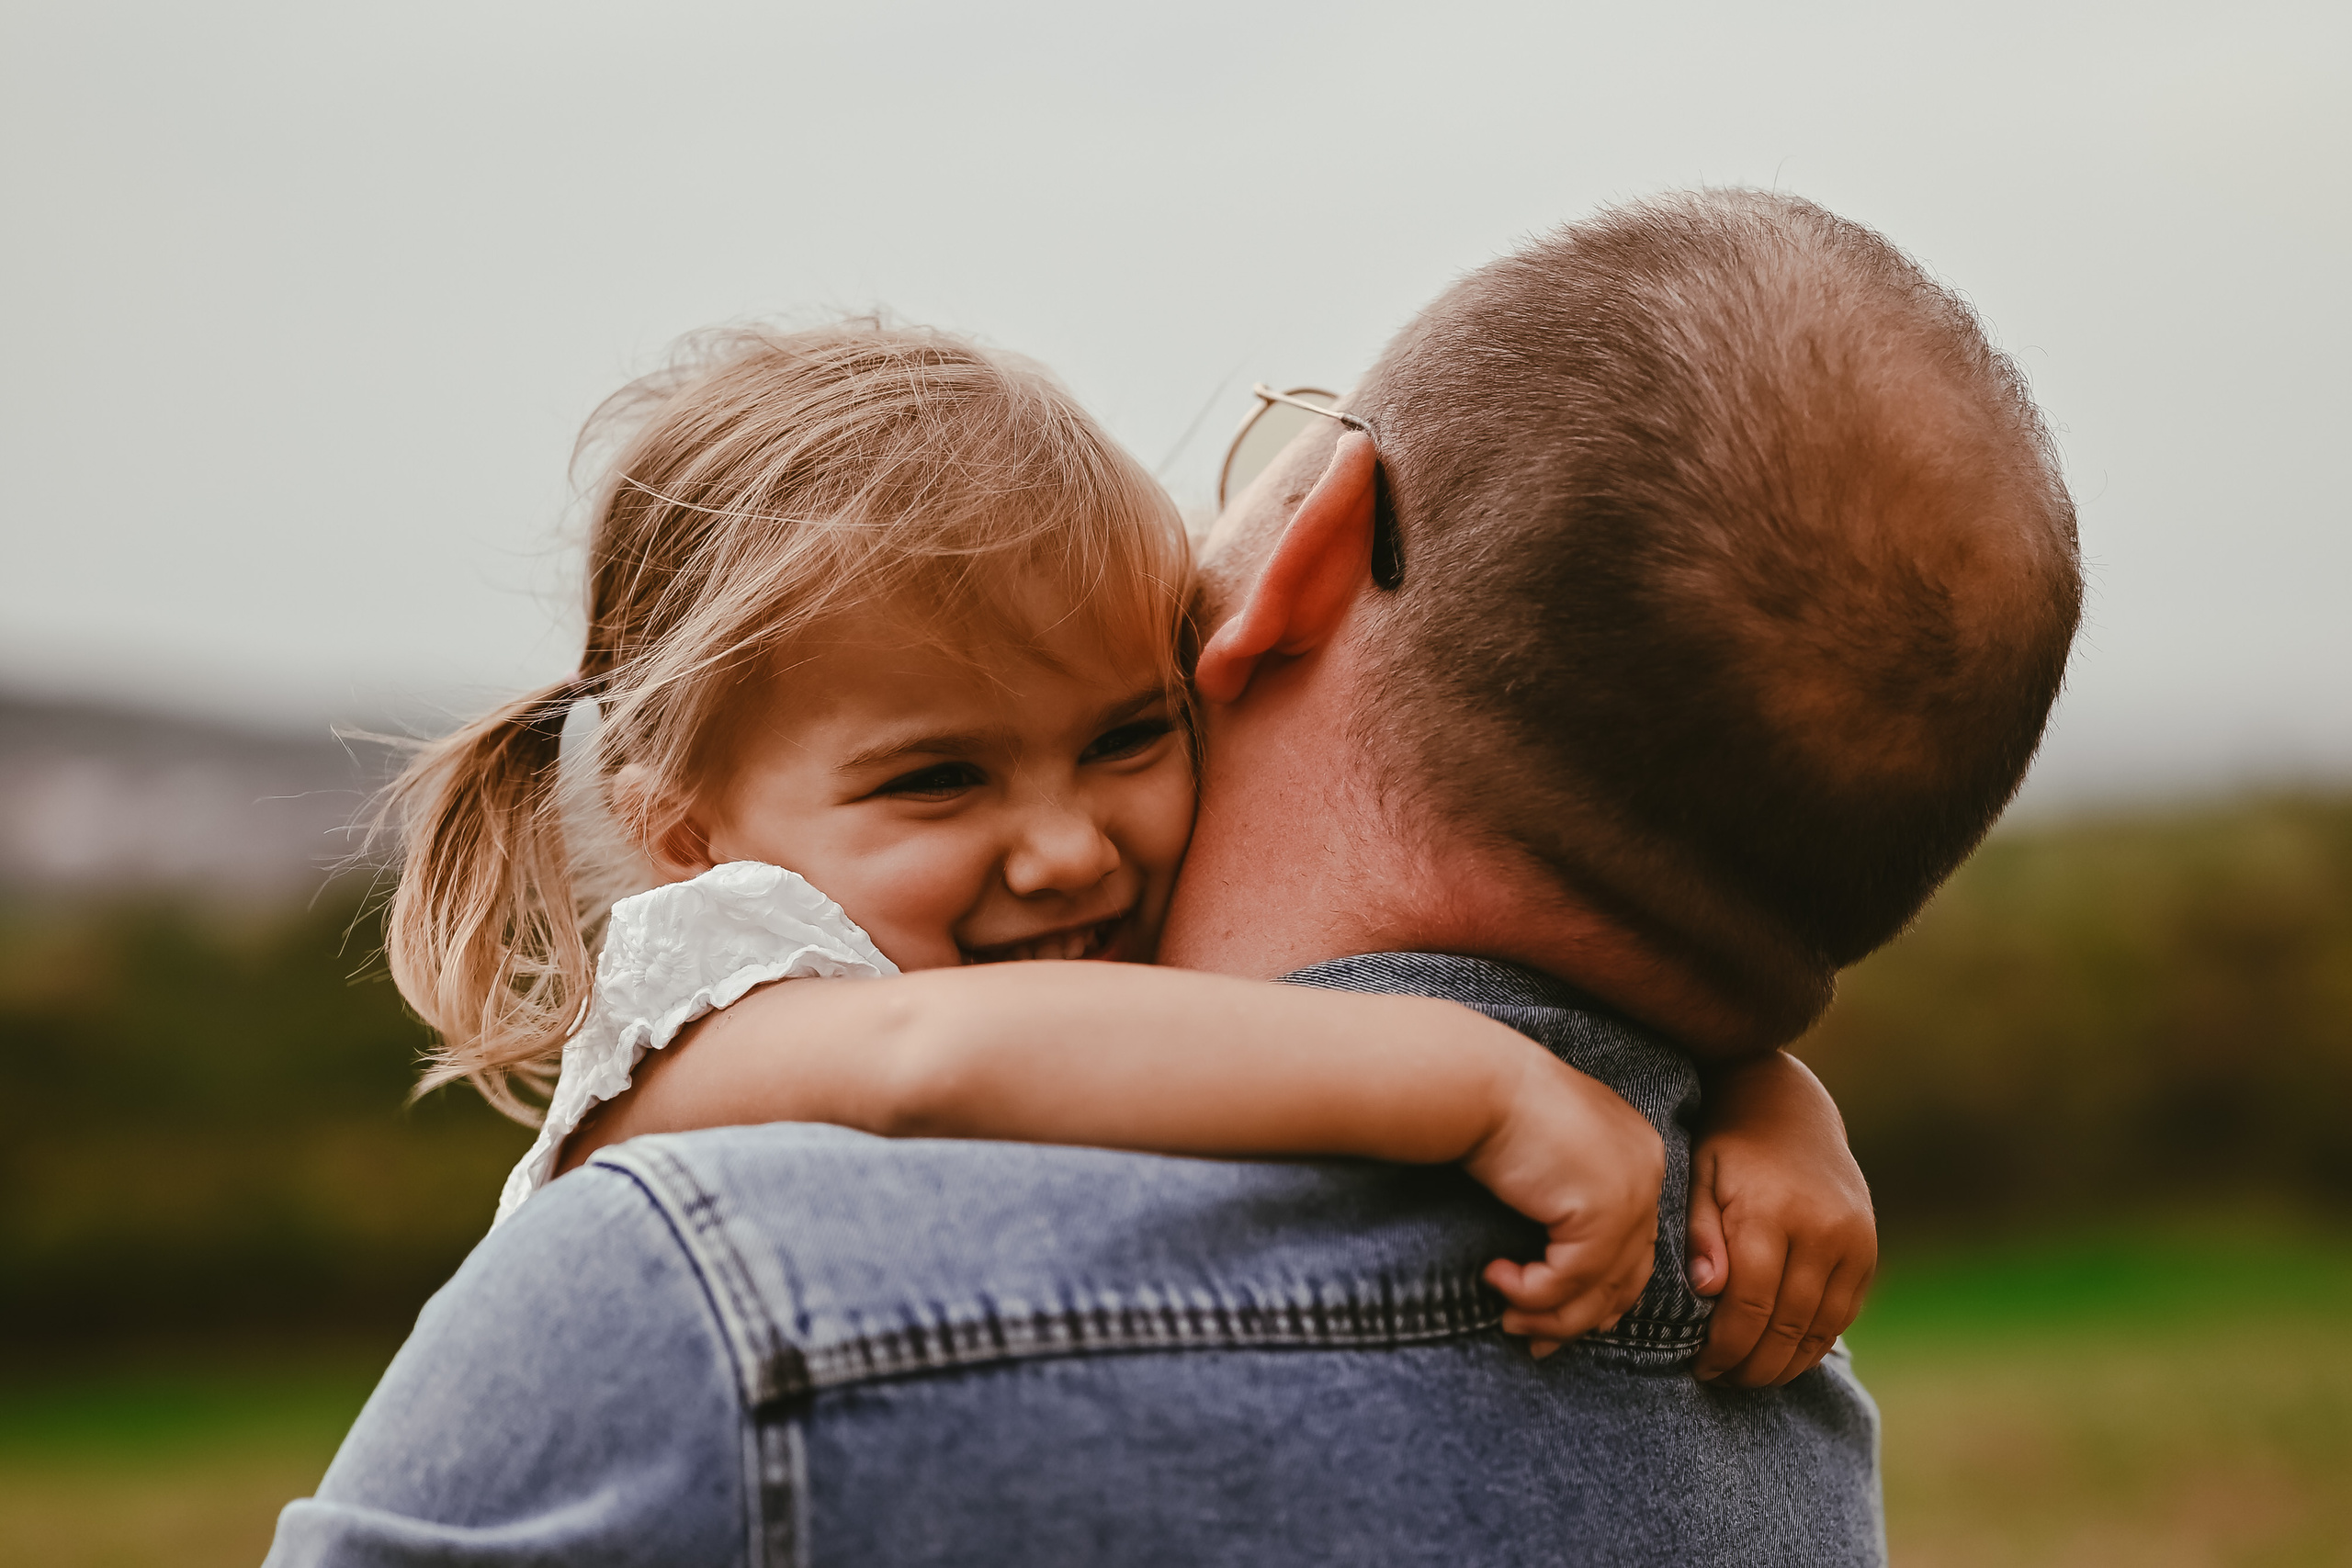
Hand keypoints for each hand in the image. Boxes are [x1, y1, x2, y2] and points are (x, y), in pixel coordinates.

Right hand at [1465, 1049, 1663, 1351]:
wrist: (1479, 1082)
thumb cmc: (1497, 1107)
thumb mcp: (1548, 1156)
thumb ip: (1567, 1200)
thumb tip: (1558, 1267)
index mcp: (1641, 1154)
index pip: (1636, 1244)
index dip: (1601, 1291)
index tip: (1557, 1316)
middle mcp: (1648, 1174)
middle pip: (1627, 1275)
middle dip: (1579, 1316)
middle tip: (1534, 1337)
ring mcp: (1632, 1195)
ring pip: (1600, 1289)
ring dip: (1549, 1315)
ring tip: (1508, 1318)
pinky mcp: (1603, 1213)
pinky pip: (1569, 1281)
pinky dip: (1531, 1292)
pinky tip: (1496, 1279)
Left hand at [1686, 1052, 1875, 1385]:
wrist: (1788, 1109)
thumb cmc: (1728, 1146)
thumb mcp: (1699, 1175)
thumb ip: (1701, 1233)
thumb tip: (1708, 1291)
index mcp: (1771, 1211)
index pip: (1750, 1304)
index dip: (1725, 1347)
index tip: (1701, 1367)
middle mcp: (1821, 1229)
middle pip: (1788, 1324)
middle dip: (1752, 1364)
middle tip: (1721, 1381)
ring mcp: (1853, 1241)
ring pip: (1821, 1327)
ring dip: (1785, 1363)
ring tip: (1748, 1376)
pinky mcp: (1868, 1250)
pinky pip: (1844, 1313)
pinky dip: (1816, 1343)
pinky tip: (1785, 1356)